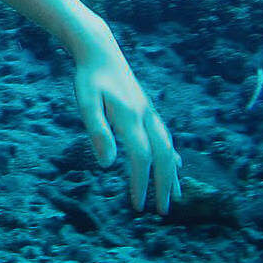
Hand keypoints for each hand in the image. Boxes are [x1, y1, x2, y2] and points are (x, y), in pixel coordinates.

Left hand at [74, 52, 181, 212]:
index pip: (141, 157)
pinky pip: (166, 137)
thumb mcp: (86, 103)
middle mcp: (146, 117)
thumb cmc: (88, 78)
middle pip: (162, 157)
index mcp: (131, 117)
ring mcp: (150, 113)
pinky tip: (176, 164)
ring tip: (176, 195)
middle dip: (163, 185)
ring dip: (171, 174)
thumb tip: (108, 164)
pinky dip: (172, 155)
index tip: (138, 206)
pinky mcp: (148, 110)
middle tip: (164, 212)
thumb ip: (98, 132)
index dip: (141, 183)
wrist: (99, 50)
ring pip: (169, 148)